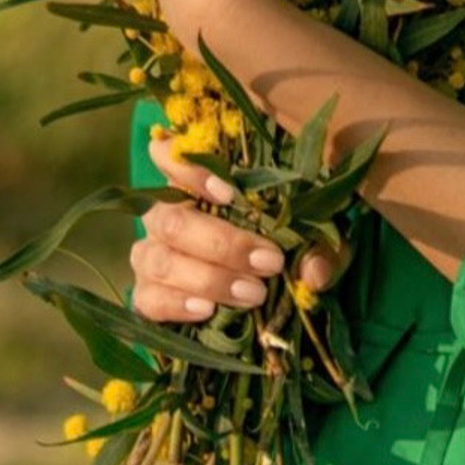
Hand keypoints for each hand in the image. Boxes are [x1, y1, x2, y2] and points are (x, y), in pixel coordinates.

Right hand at [132, 137, 354, 316]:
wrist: (257, 298)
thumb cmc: (283, 251)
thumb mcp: (313, 244)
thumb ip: (319, 250)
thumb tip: (314, 273)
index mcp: (197, 186)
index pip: (168, 154)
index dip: (188, 169)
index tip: (231, 194)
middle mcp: (166, 216)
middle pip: (169, 219)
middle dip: (221, 243)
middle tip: (269, 262)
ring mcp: (151, 256)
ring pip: (157, 259)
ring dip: (207, 277)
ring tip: (252, 294)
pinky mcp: (147, 296)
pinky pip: (146, 299)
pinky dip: (175, 304)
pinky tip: (207, 309)